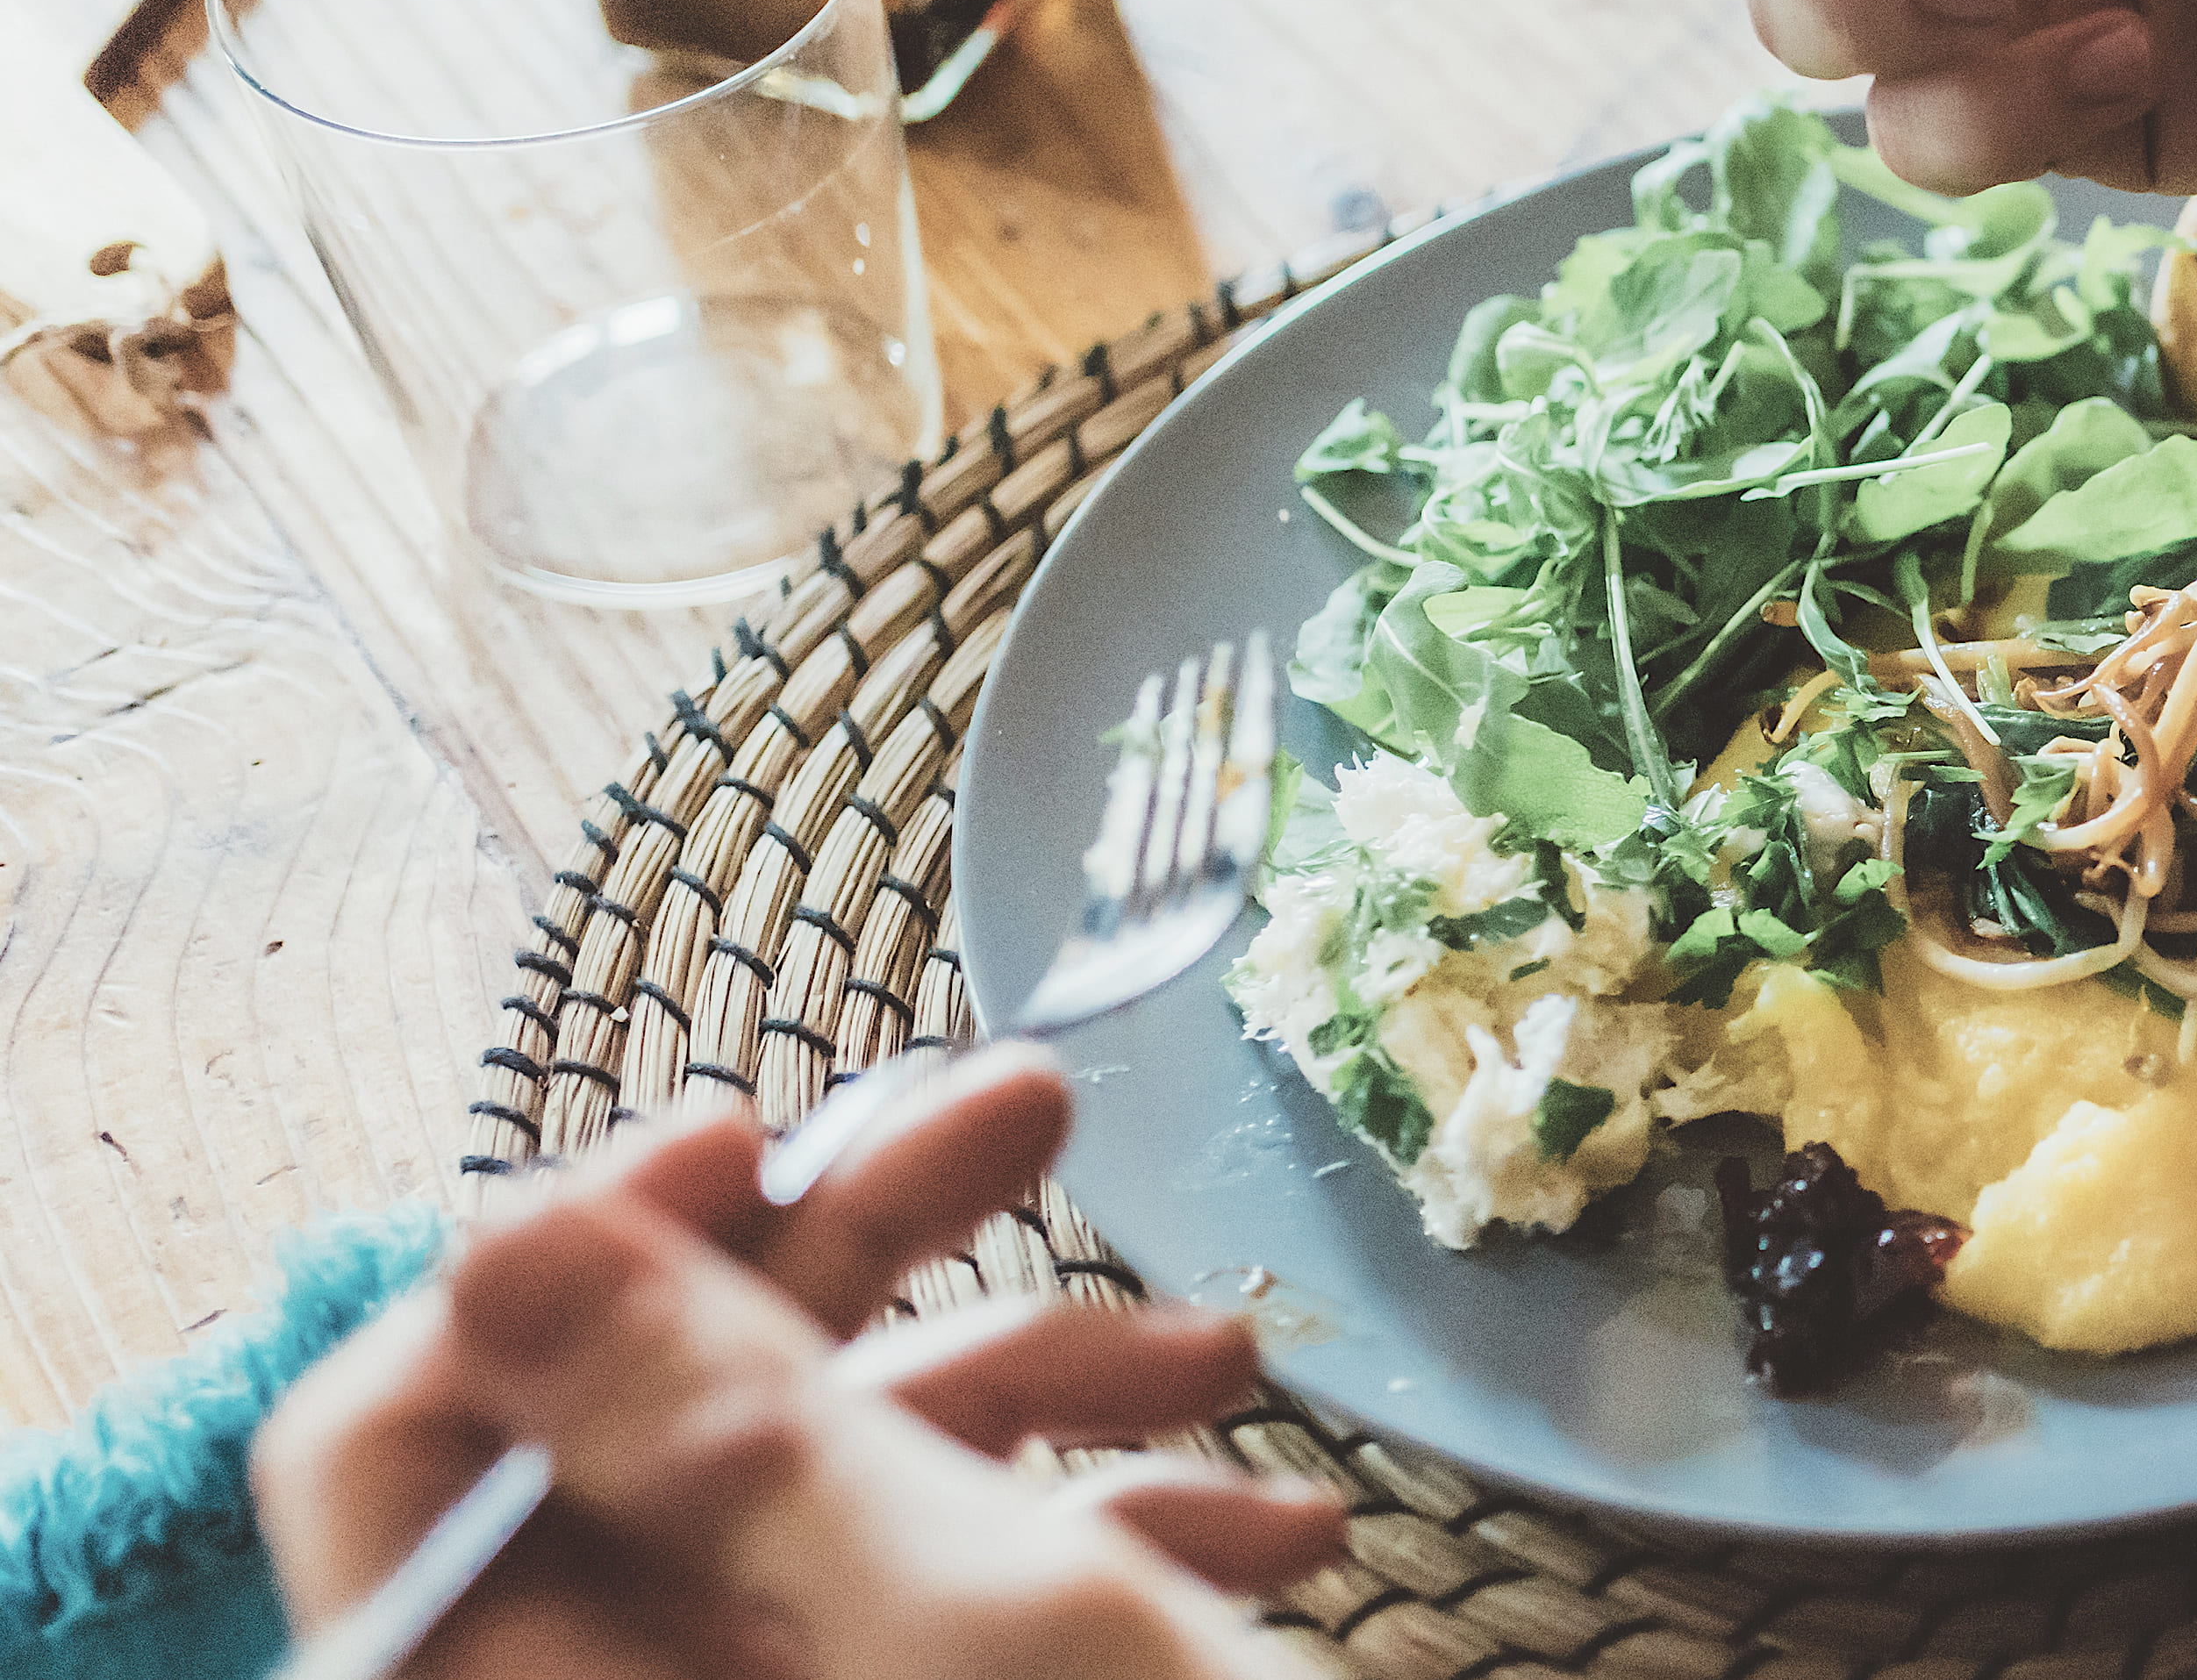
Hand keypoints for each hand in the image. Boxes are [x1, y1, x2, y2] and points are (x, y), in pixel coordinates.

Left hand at [256, 1051, 1343, 1679]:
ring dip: (1038, 1396)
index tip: (767, 1126)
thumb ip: (724, 1428)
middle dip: (866, 1264)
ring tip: (1229, 1359)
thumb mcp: (969, 1617)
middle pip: (636, 1443)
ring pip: (820, 1507)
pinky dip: (1090, 1535)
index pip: (401, 1448)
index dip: (562, 1259)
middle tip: (1037, 1109)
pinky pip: (929, 1614)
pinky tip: (1265, 1513)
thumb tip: (505, 1241)